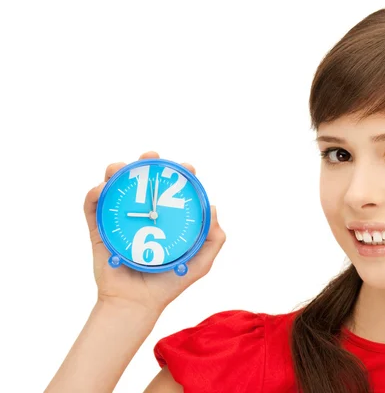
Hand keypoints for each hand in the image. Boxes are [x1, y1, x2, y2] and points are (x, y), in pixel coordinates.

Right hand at [84, 151, 224, 315]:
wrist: (136, 304)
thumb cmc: (168, 284)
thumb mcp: (199, 263)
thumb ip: (213, 239)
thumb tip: (212, 208)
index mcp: (165, 218)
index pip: (172, 190)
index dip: (179, 174)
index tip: (187, 168)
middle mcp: (143, 214)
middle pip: (142, 181)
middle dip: (146, 163)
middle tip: (151, 158)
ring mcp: (120, 220)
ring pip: (115, 187)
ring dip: (116, 171)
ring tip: (120, 169)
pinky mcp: (99, 230)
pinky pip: (92, 208)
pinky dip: (94, 194)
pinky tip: (102, 189)